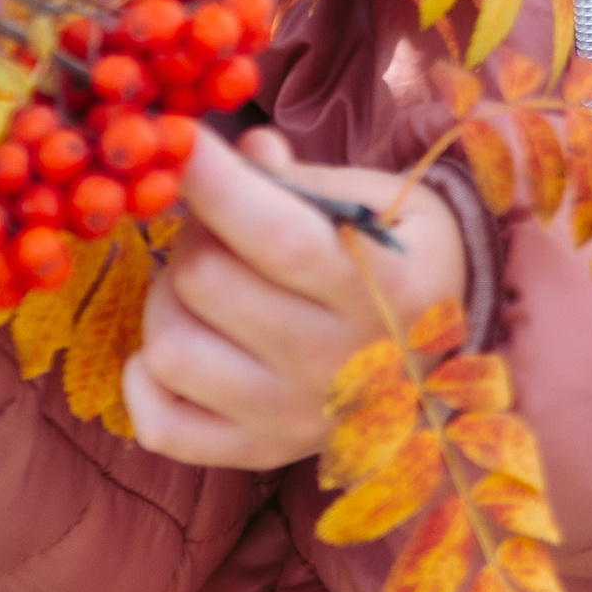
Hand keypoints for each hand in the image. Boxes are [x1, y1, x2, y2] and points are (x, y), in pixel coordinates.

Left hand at [122, 127, 469, 471]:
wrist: (443, 359)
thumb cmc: (401, 260)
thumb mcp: (380, 203)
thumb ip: (304, 178)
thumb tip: (242, 151)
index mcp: (384, 289)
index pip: (279, 237)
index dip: (215, 185)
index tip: (180, 141)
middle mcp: (337, 362)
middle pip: (207, 283)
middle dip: (194, 231)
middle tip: (215, 222)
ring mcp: (293, 416)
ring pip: (171, 349)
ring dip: (166, 298)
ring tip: (198, 283)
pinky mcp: (259, 450)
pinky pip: (163, 425)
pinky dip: (147, 379)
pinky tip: (180, 341)